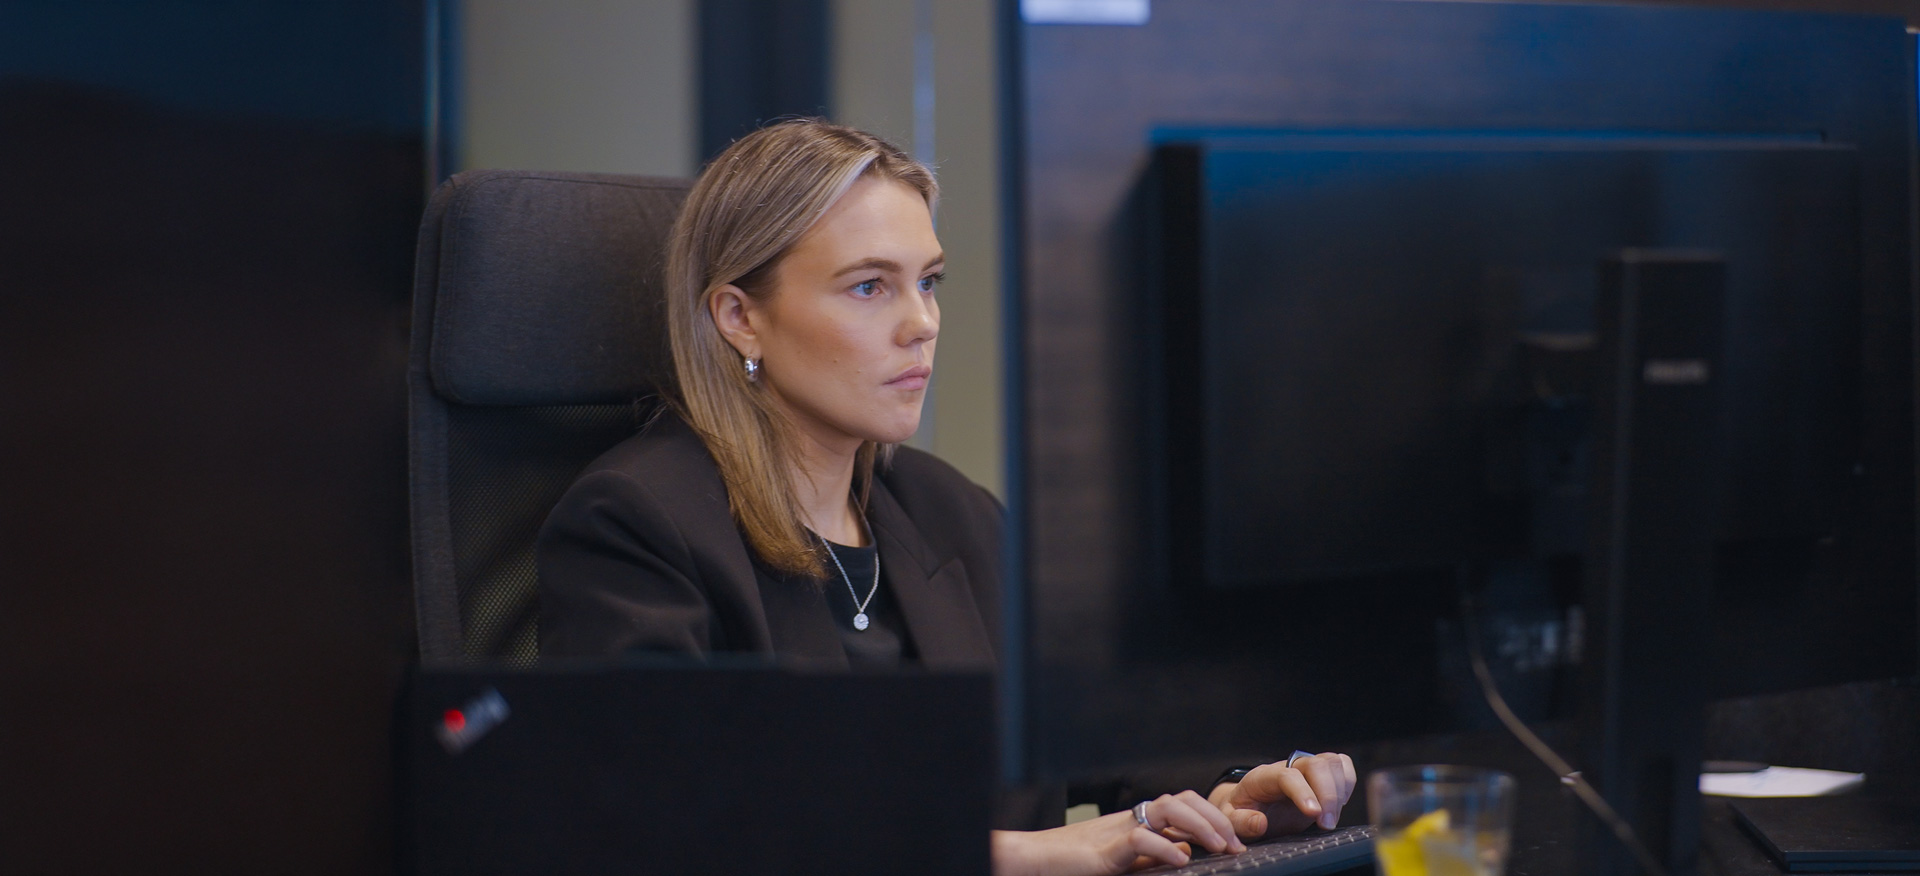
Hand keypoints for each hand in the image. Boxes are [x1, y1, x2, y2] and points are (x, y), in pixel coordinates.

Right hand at [992, 791, 1245, 875]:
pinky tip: (1182, 860)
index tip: (1236, 842)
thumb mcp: (1123, 862)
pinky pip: (1140, 837)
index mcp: (1136, 821)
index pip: (1183, 805)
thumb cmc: (1073, 864)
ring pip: (1168, 808)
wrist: (1033, 863)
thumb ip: (1151, 856)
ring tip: (1219, 847)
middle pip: (1182, 799)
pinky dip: (1164, 846)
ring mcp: (1118, 830)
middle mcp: (1131, 819)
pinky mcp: (1104, 850)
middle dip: (1215, 818)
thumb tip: (1184, 851)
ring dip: (1200, 825)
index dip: (1213, 817)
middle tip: (1236, 845)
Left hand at [1208, 753, 1357, 838]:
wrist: (1250, 806)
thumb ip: (1241, 822)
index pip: (1287, 775)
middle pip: (1316, 764)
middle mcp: (1287, 767)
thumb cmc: (1242, 812)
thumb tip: (1260, 822)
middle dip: (1327, 794)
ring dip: (1339, 791)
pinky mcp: (1321, 775)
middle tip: (1326, 824)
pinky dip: (1347, 783)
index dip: (1303, 792)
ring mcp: (1306, 769)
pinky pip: (1342, 766)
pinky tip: (1338, 805)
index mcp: (1263, 776)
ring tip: (1330, 819)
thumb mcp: (1232, 820)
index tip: (1314, 814)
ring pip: (1332, 763)